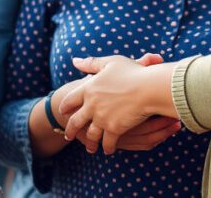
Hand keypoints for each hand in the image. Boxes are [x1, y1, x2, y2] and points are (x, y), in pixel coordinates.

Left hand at [60, 55, 177, 154]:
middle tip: (69, 136)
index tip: (63, 112)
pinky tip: (108, 150)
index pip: (70, 100)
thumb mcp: (110, 63)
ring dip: (90, 143)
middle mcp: (92, 105)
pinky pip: (107, 142)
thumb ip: (91, 63)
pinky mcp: (114, 129)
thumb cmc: (132, 72)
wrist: (148, 88)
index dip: (65, 106)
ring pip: (91, 135)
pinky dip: (107, 147)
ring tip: (90, 148)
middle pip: (76, 121)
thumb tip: (74, 61)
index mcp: (89, 88)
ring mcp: (102, 118)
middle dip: (71, 130)